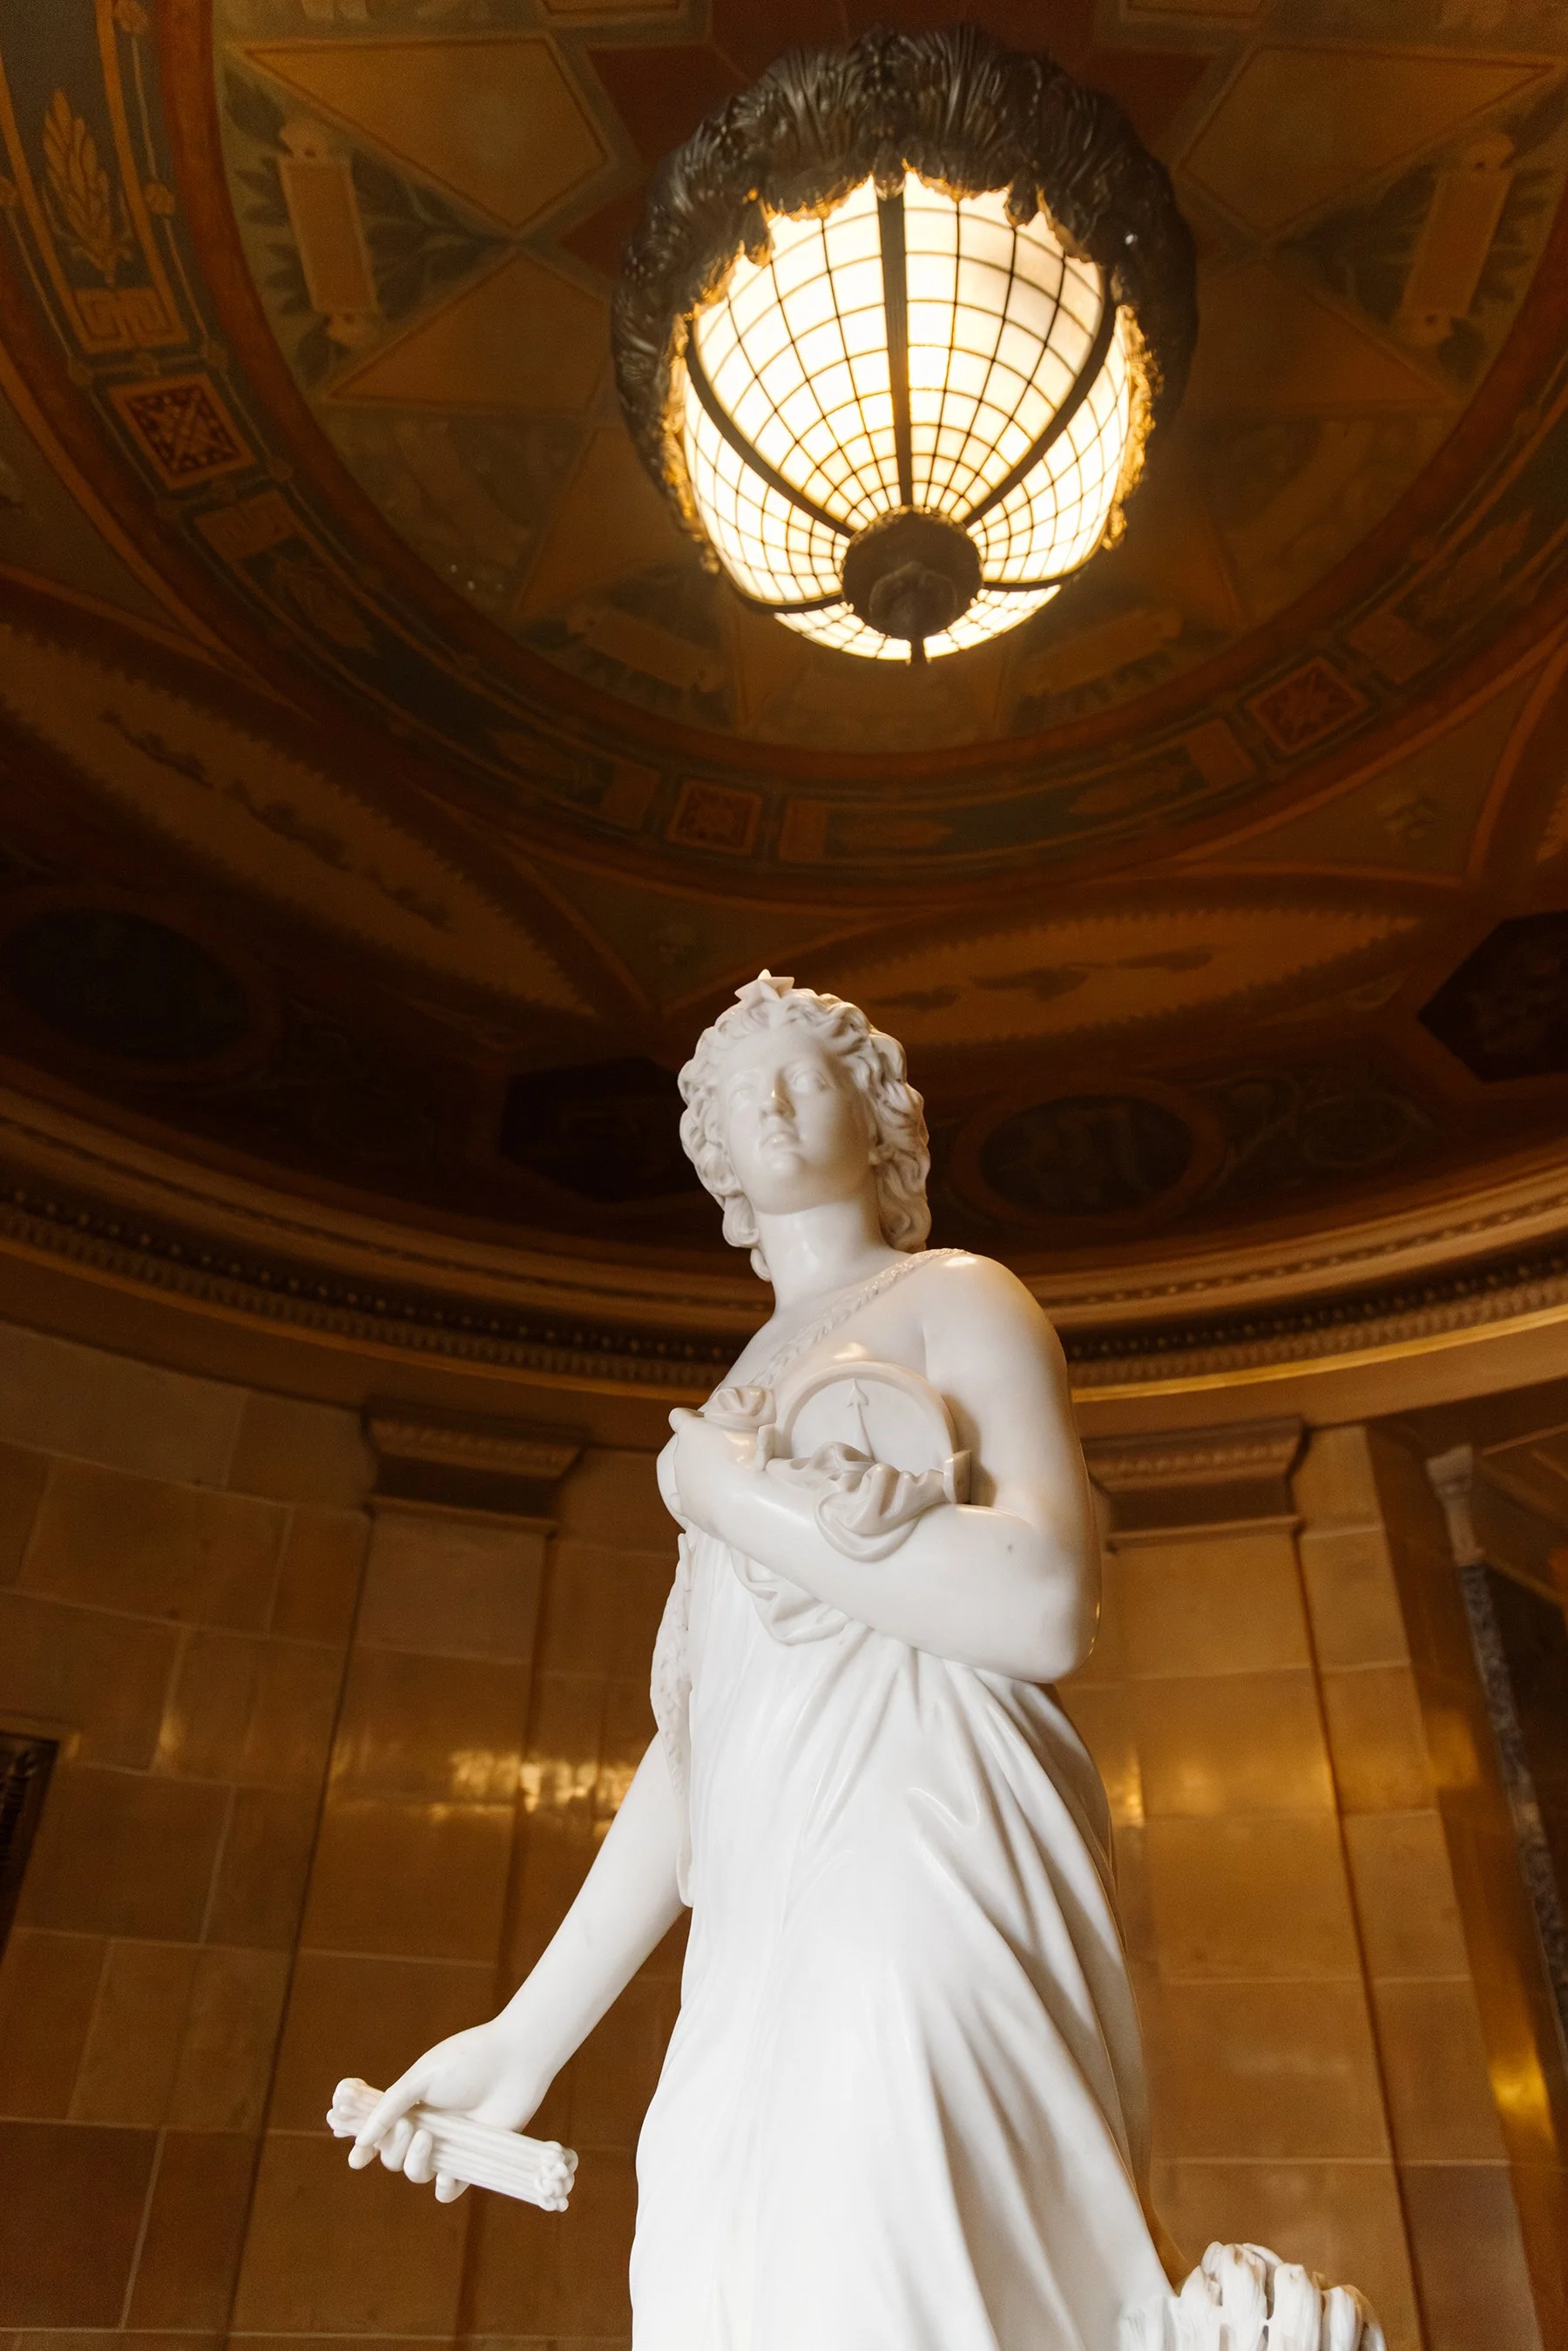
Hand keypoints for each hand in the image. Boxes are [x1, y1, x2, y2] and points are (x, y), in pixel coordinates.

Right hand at [347, 2020, 546, 2203]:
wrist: (516, 2060)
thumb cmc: (469, 2060)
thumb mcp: (422, 2077)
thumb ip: (390, 2106)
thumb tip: (361, 2138)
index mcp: (412, 2104)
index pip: (379, 2131)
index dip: (364, 2146)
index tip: (355, 2159)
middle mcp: (428, 2127)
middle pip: (393, 2156)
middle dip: (392, 2148)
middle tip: (408, 2127)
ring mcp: (450, 2145)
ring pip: (417, 2173)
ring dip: (415, 2163)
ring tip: (429, 2138)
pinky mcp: (474, 2159)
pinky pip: (450, 2188)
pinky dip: (445, 2188)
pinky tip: (449, 2175)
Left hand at [664, 1409, 757, 1540]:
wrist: (749, 1500)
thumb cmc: (752, 1457)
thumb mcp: (750, 1427)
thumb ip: (740, 1425)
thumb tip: (756, 1425)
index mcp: (690, 1431)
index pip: (678, 1416)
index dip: (690, 1418)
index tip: (708, 1423)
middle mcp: (680, 1455)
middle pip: (687, 1447)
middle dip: (705, 1448)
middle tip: (732, 1453)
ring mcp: (682, 1482)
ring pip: (688, 1473)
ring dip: (705, 1474)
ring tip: (733, 1481)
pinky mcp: (687, 1506)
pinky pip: (680, 1501)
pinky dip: (689, 1499)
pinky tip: (702, 1501)